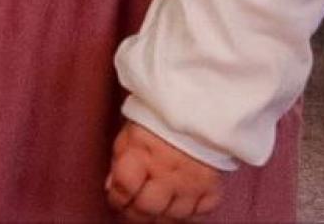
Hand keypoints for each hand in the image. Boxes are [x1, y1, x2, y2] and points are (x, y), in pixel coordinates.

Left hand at [106, 121, 224, 222]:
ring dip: (160, 216)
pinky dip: (188, 215)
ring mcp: (191, 183)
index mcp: (142, 154)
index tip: (116, 200)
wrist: (199, 110)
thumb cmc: (159, 120)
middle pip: (147, 208)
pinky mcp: (211, 188)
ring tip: (154, 208)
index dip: (117, 199)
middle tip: (133, 211)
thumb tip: (112, 188)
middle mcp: (167, 173)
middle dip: (135, 214)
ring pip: (173, 216)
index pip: (124, 189)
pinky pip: (199, 214)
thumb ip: (119, 160)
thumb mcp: (131, 133)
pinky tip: (178, 206)